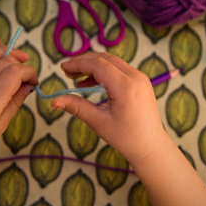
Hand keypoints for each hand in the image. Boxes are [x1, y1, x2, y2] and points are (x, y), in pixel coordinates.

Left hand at [0, 39, 38, 165]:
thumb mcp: (0, 125)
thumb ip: (15, 102)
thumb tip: (29, 87)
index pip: (16, 72)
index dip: (30, 73)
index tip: (34, 82)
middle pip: (6, 61)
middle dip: (22, 64)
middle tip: (28, 76)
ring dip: (8, 51)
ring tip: (19, 57)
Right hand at [51, 52, 165, 165]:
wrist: (151, 146)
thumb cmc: (126, 137)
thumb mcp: (99, 122)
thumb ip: (77, 107)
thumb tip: (54, 101)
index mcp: (125, 87)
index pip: (98, 64)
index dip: (78, 64)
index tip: (62, 68)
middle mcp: (135, 77)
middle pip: (104, 59)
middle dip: (84, 62)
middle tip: (66, 71)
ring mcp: (140, 78)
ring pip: (112, 62)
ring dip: (93, 66)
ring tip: (75, 78)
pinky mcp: (141, 81)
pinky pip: (119, 69)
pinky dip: (104, 72)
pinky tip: (90, 83)